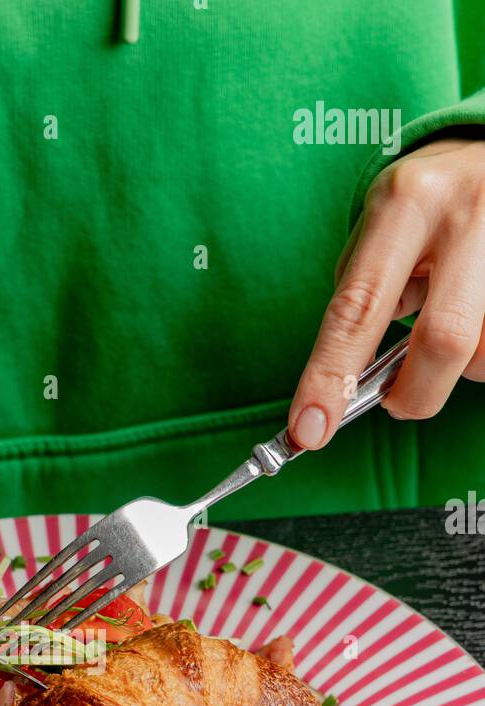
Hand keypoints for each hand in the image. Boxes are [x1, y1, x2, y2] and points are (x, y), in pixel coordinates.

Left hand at [288, 137, 484, 449]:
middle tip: (397, 401)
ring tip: (449, 327)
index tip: (309, 431)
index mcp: (406, 202)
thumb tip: (353, 382)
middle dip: (415, 393)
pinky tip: (475, 318)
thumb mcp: (384, 224)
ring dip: (458, 368)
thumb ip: (365, 294)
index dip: (330, 377)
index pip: (359, 308)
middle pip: (443, 341)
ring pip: (483, 354)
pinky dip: (480, 355)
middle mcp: (466, 214)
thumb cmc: (428, 204)